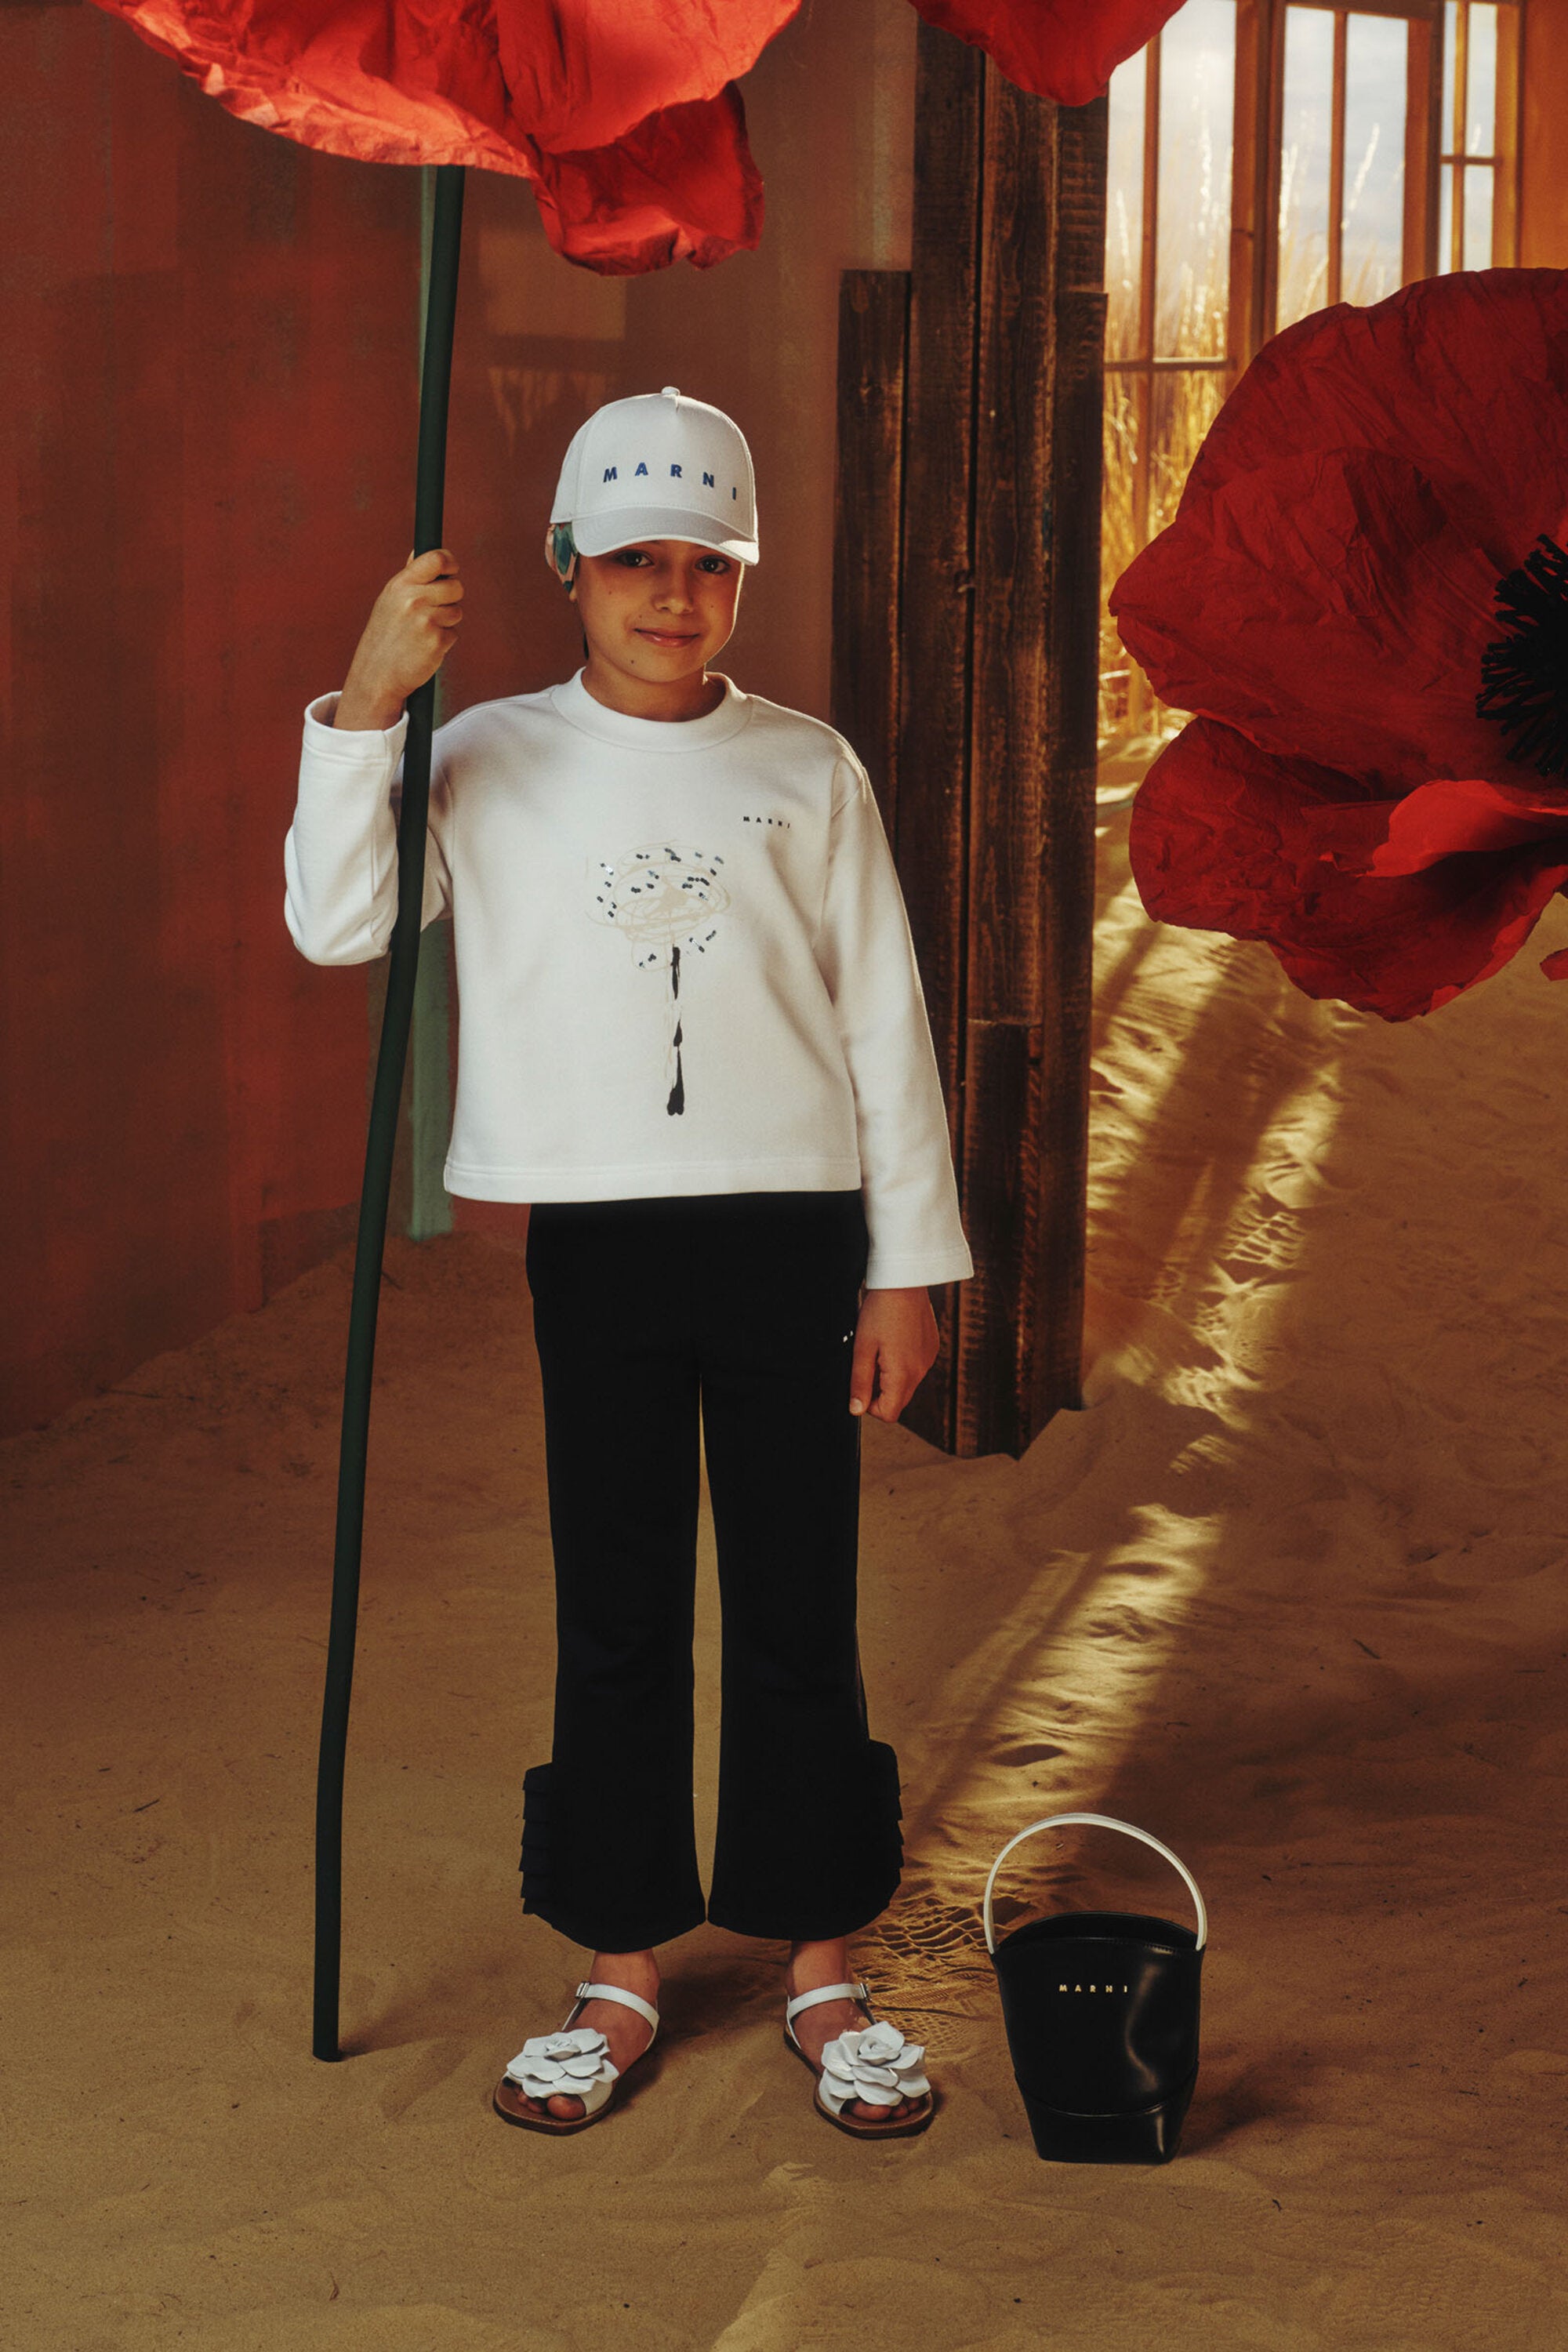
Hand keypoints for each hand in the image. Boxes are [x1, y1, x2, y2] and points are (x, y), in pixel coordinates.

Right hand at [334, 547, 463, 728]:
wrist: (376, 676)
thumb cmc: (384, 636)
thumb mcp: (389, 600)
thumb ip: (409, 576)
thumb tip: (420, 551)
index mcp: (401, 584)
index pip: (437, 559)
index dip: (450, 563)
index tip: (451, 571)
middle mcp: (413, 599)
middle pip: (456, 587)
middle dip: (450, 599)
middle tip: (433, 612)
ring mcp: (426, 621)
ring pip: (457, 611)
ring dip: (447, 622)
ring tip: (423, 632)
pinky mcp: (437, 642)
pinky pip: (454, 634)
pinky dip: (444, 642)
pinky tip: (424, 648)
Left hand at [849, 1287, 939, 1421]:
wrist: (904, 1282)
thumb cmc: (881, 1311)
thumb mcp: (862, 1348)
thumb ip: (859, 1382)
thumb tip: (857, 1409)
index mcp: (902, 1375)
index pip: (889, 1413)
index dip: (870, 1406)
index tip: (861, 1386)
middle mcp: (920, 1371)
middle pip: (899, 1400)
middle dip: (880, 1391)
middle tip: (868, 1363)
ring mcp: (928, 1360)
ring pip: (907, 1384)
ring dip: (892, 1376)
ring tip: (881, 1348)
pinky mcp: (931, 1349)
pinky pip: (916, 1367)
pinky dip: (903, 1362)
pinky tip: (894, 1340)